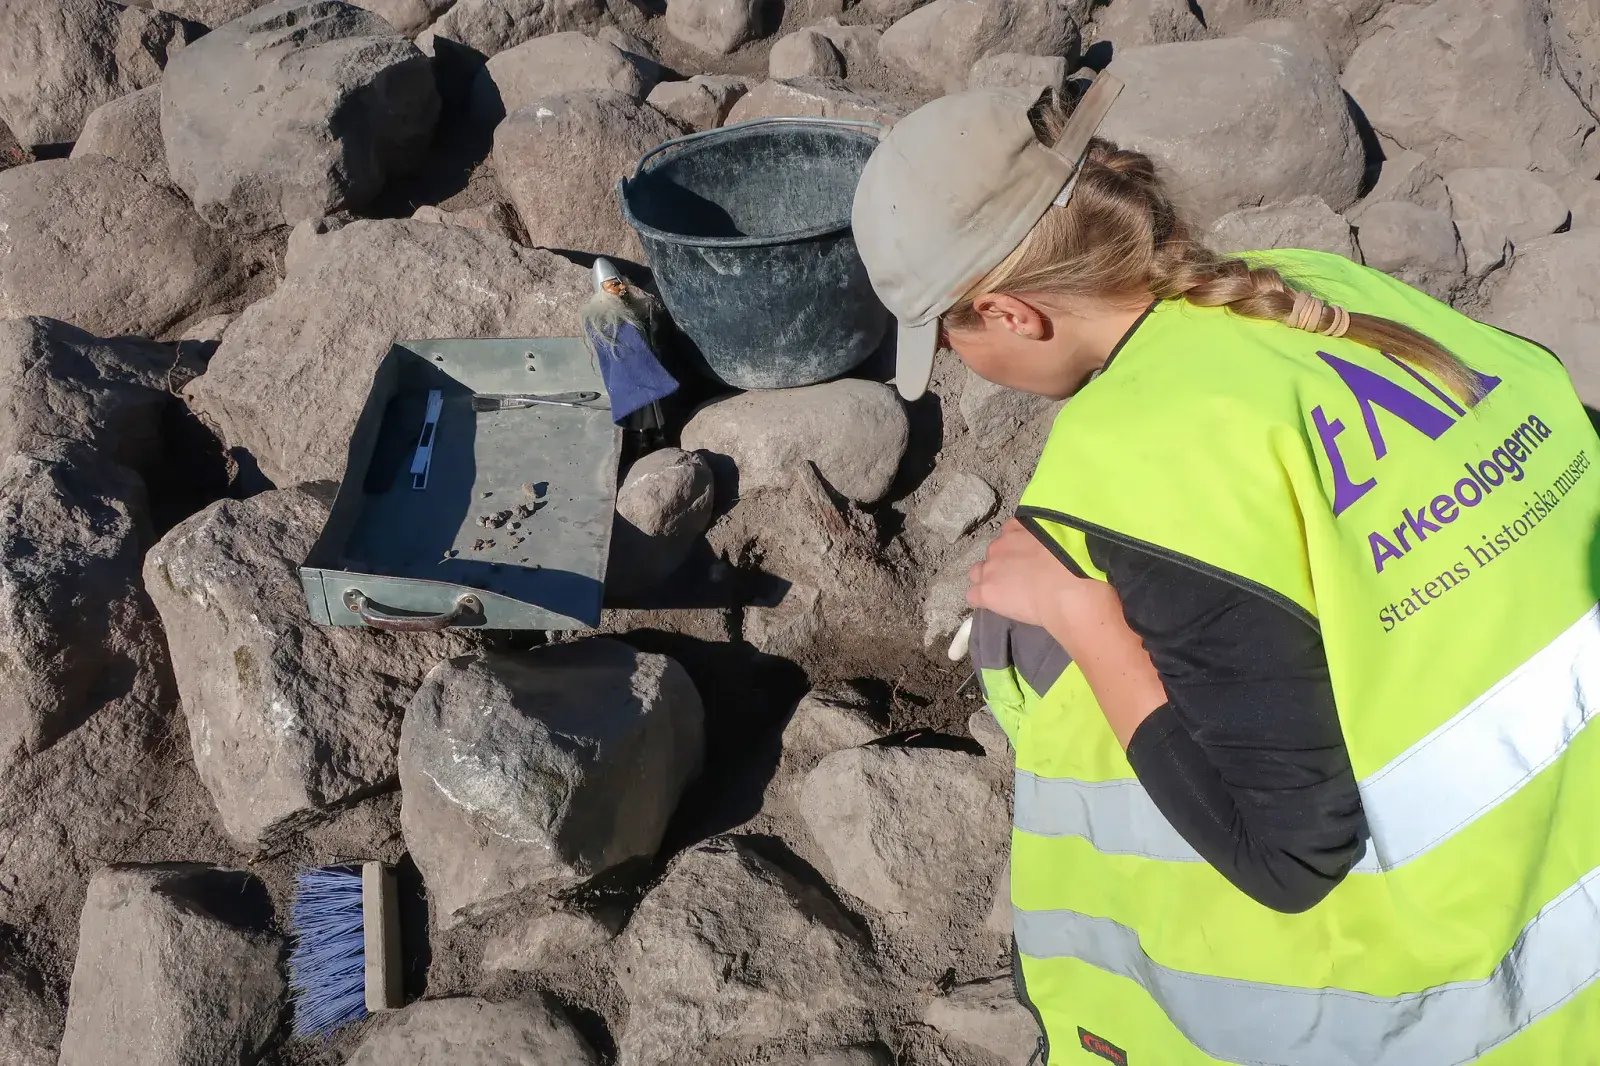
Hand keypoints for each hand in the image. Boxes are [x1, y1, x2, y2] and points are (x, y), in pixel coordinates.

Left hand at [967, 519, 1134, 657]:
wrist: (1070, 589)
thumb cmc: (1077, 563)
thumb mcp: (1063, 538)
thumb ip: (1051, 536)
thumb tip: (1052, 545)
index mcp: (1019, 527)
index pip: (1008, 533)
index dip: (1018, 548)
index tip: (1030, 558)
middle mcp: (1000, 543)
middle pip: (993, 553)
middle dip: (1004, 563)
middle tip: (1022, 578)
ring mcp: (990, 567)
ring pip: (977, 572)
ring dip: (988, 580)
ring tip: (1006, 593)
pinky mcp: (985, 592)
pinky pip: (973, 596)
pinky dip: (982, 601)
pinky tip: (997, 607)